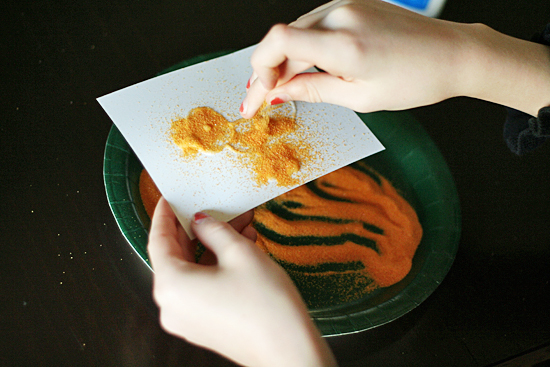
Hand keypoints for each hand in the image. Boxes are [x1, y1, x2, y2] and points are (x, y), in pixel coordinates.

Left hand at [147, 197, 336, 366]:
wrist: (289, 349)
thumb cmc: (265, 305)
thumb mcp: (240, 252)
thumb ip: (214, 230)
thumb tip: (201, 221)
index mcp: (171, 286)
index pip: (158, 240)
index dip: (165, 215)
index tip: (169, 199)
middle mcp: (171, 306)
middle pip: (177, 256)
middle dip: (198, 230)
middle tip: (214, 208)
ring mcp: (186, 319)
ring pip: (193, 271)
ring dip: (213, 247)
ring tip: (240, 227)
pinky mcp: (202, 326)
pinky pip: (201, 288)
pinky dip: (216, 268)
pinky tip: (240, 250)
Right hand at [241, 0, 549, 117]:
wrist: (452, 54)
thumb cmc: (415, 79)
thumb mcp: (361, 97)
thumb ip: (314, 90)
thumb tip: (279, 92)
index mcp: (344, 43)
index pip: (279, 42)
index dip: (259, 68)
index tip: (255, 96)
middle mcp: (342, 16)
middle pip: (284, 38)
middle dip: (268, 71)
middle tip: (261, 101)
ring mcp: (348, 6)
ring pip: (298, 32)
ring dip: (285, 60)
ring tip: (283, 88)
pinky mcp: (355, 5)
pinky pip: (317, 25)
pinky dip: (304, 47)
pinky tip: (305, 68)